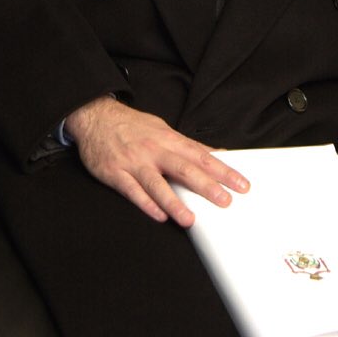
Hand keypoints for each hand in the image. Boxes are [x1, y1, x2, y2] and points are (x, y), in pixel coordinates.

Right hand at [65, 96, 249, 226]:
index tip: (241, 183)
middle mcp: (154, 150)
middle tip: (225, 200)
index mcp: (169, 139)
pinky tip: (158, 215)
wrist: (96, 117)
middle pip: (184, 169)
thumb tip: (216, 153)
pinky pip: (132, 191)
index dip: (223, 170)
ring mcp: (134, 162)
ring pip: (157, 184)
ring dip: (174, 202)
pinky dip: (146, 203)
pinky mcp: (115, 174)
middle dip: (207, 186)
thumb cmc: (133, 126)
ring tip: (190, 219)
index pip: (202, 156)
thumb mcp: (163, 129)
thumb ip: (188, 145)